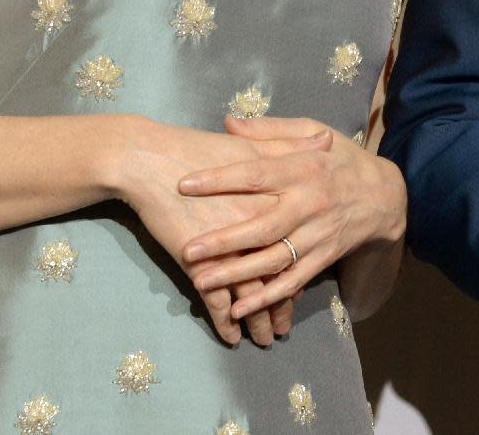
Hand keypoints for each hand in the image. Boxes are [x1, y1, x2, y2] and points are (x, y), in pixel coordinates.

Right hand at [117, 117, 329, 342]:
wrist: (150, 159)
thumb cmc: (197, 149)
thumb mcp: (251, 143)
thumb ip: (291, 144)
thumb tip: (328, 140)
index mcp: (272, 199)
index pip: (296, 239)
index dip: (300, 266)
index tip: (301, 285)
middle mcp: (256, 228)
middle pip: (277, 274)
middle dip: (281, 306)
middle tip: (282, 328)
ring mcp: (229, 249)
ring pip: (252, 295)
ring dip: (258, 321)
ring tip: (262, 339)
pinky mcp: (201, 264)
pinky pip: (219, 303)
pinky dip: (225, 322)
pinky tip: (229, 336)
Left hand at [178, 114, 405, 318]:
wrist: (384, 195)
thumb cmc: (338, 157)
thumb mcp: (310, 130)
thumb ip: (268, 130)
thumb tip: (227, 123)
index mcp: (301, 168)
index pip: (255, 173)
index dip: (220, 179)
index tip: (184, 185)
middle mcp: (309, 204)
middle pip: (262, 226)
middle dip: (224, 241)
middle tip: (188, 250)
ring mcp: (317, 235)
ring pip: (274, 260)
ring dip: (238, 275)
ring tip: (201, 282)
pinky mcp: (323, 259)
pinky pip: (293, 283)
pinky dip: (267, 299)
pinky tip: (238, 309)